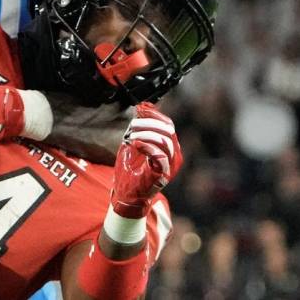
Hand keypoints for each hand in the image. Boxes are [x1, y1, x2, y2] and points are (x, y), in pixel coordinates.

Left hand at [111, 102, 182, 217]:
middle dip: (148, 123)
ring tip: (131, 136)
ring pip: (165, 140)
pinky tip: (135, 144)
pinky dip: (147, 146)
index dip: (155, 114)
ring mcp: (169, 165)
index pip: (168, 124)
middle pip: (168, 130)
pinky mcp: (163, 174)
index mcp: (168, 147)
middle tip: (132, 126)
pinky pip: (160, 155)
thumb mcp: (132, 143)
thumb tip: (142, 106)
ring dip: (146, 134)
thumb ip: (138, 127)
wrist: (126, 194)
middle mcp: (173, 155)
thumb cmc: (130, 170)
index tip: (140, 109)